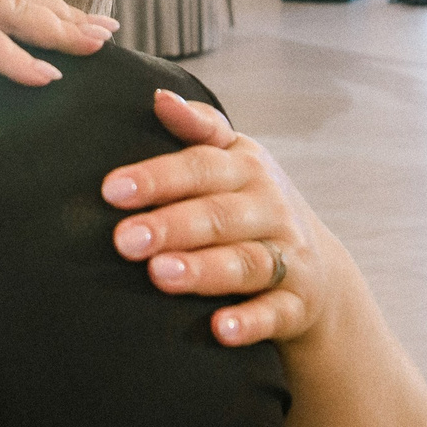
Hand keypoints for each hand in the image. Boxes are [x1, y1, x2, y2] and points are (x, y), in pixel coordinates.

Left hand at [102, 90, 322, 346]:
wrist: (315, 270)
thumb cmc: (249, 205)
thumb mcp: (232, 161)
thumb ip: (197, 129)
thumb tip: (159, 96)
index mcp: (247, 168)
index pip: (200, 166)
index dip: (157, 177)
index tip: (111, 190)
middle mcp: (271, 208)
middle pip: (218, 215)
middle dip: (171, 226)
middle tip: (124, 240)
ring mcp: (288, 255)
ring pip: (245, 262)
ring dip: (204, 270)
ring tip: (161, 276)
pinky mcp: (298, 303)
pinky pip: (275, 313)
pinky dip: (250, 322)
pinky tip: (221, 331)